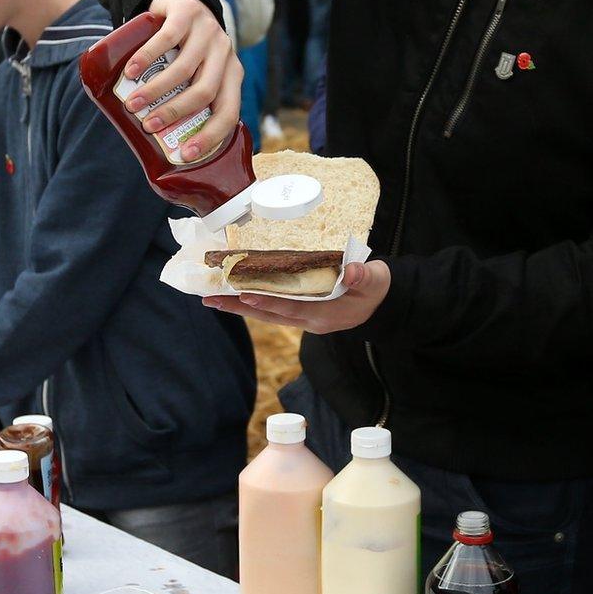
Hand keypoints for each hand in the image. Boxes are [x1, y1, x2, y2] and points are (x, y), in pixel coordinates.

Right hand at [125, 0, 241, 162]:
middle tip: (149, 126)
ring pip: (184, 68)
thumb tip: (157, 139)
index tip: (186, 154)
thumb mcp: (195, 72)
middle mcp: (224, 53)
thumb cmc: (184, 49)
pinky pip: (168, 39)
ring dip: (156, 90)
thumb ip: (187, 96)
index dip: (210, 136)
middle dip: (175, 113)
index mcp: (232, 74)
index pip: (228, 111)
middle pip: (205, 91)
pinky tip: (132, 72)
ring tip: (133, 104)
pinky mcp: (187, 13)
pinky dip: (146, 58)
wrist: (180, 0)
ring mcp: (208, 31)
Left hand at [202, 259, 389, 334]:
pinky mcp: (303, 313)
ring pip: (268, 314)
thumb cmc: (376, 288)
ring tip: (214, 298)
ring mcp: (305, 319)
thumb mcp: (375, 280)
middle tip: (210, 299)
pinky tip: (238, 295)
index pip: (292, 309)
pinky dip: (255, 302)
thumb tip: (350, 272)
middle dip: (240, 307)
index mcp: (326, 314)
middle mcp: (311, 321)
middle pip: (270, 315)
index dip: (270, 303)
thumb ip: (363, 276)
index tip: (246, 297)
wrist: (382, 303)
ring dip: (241, 306)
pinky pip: (274, 309)